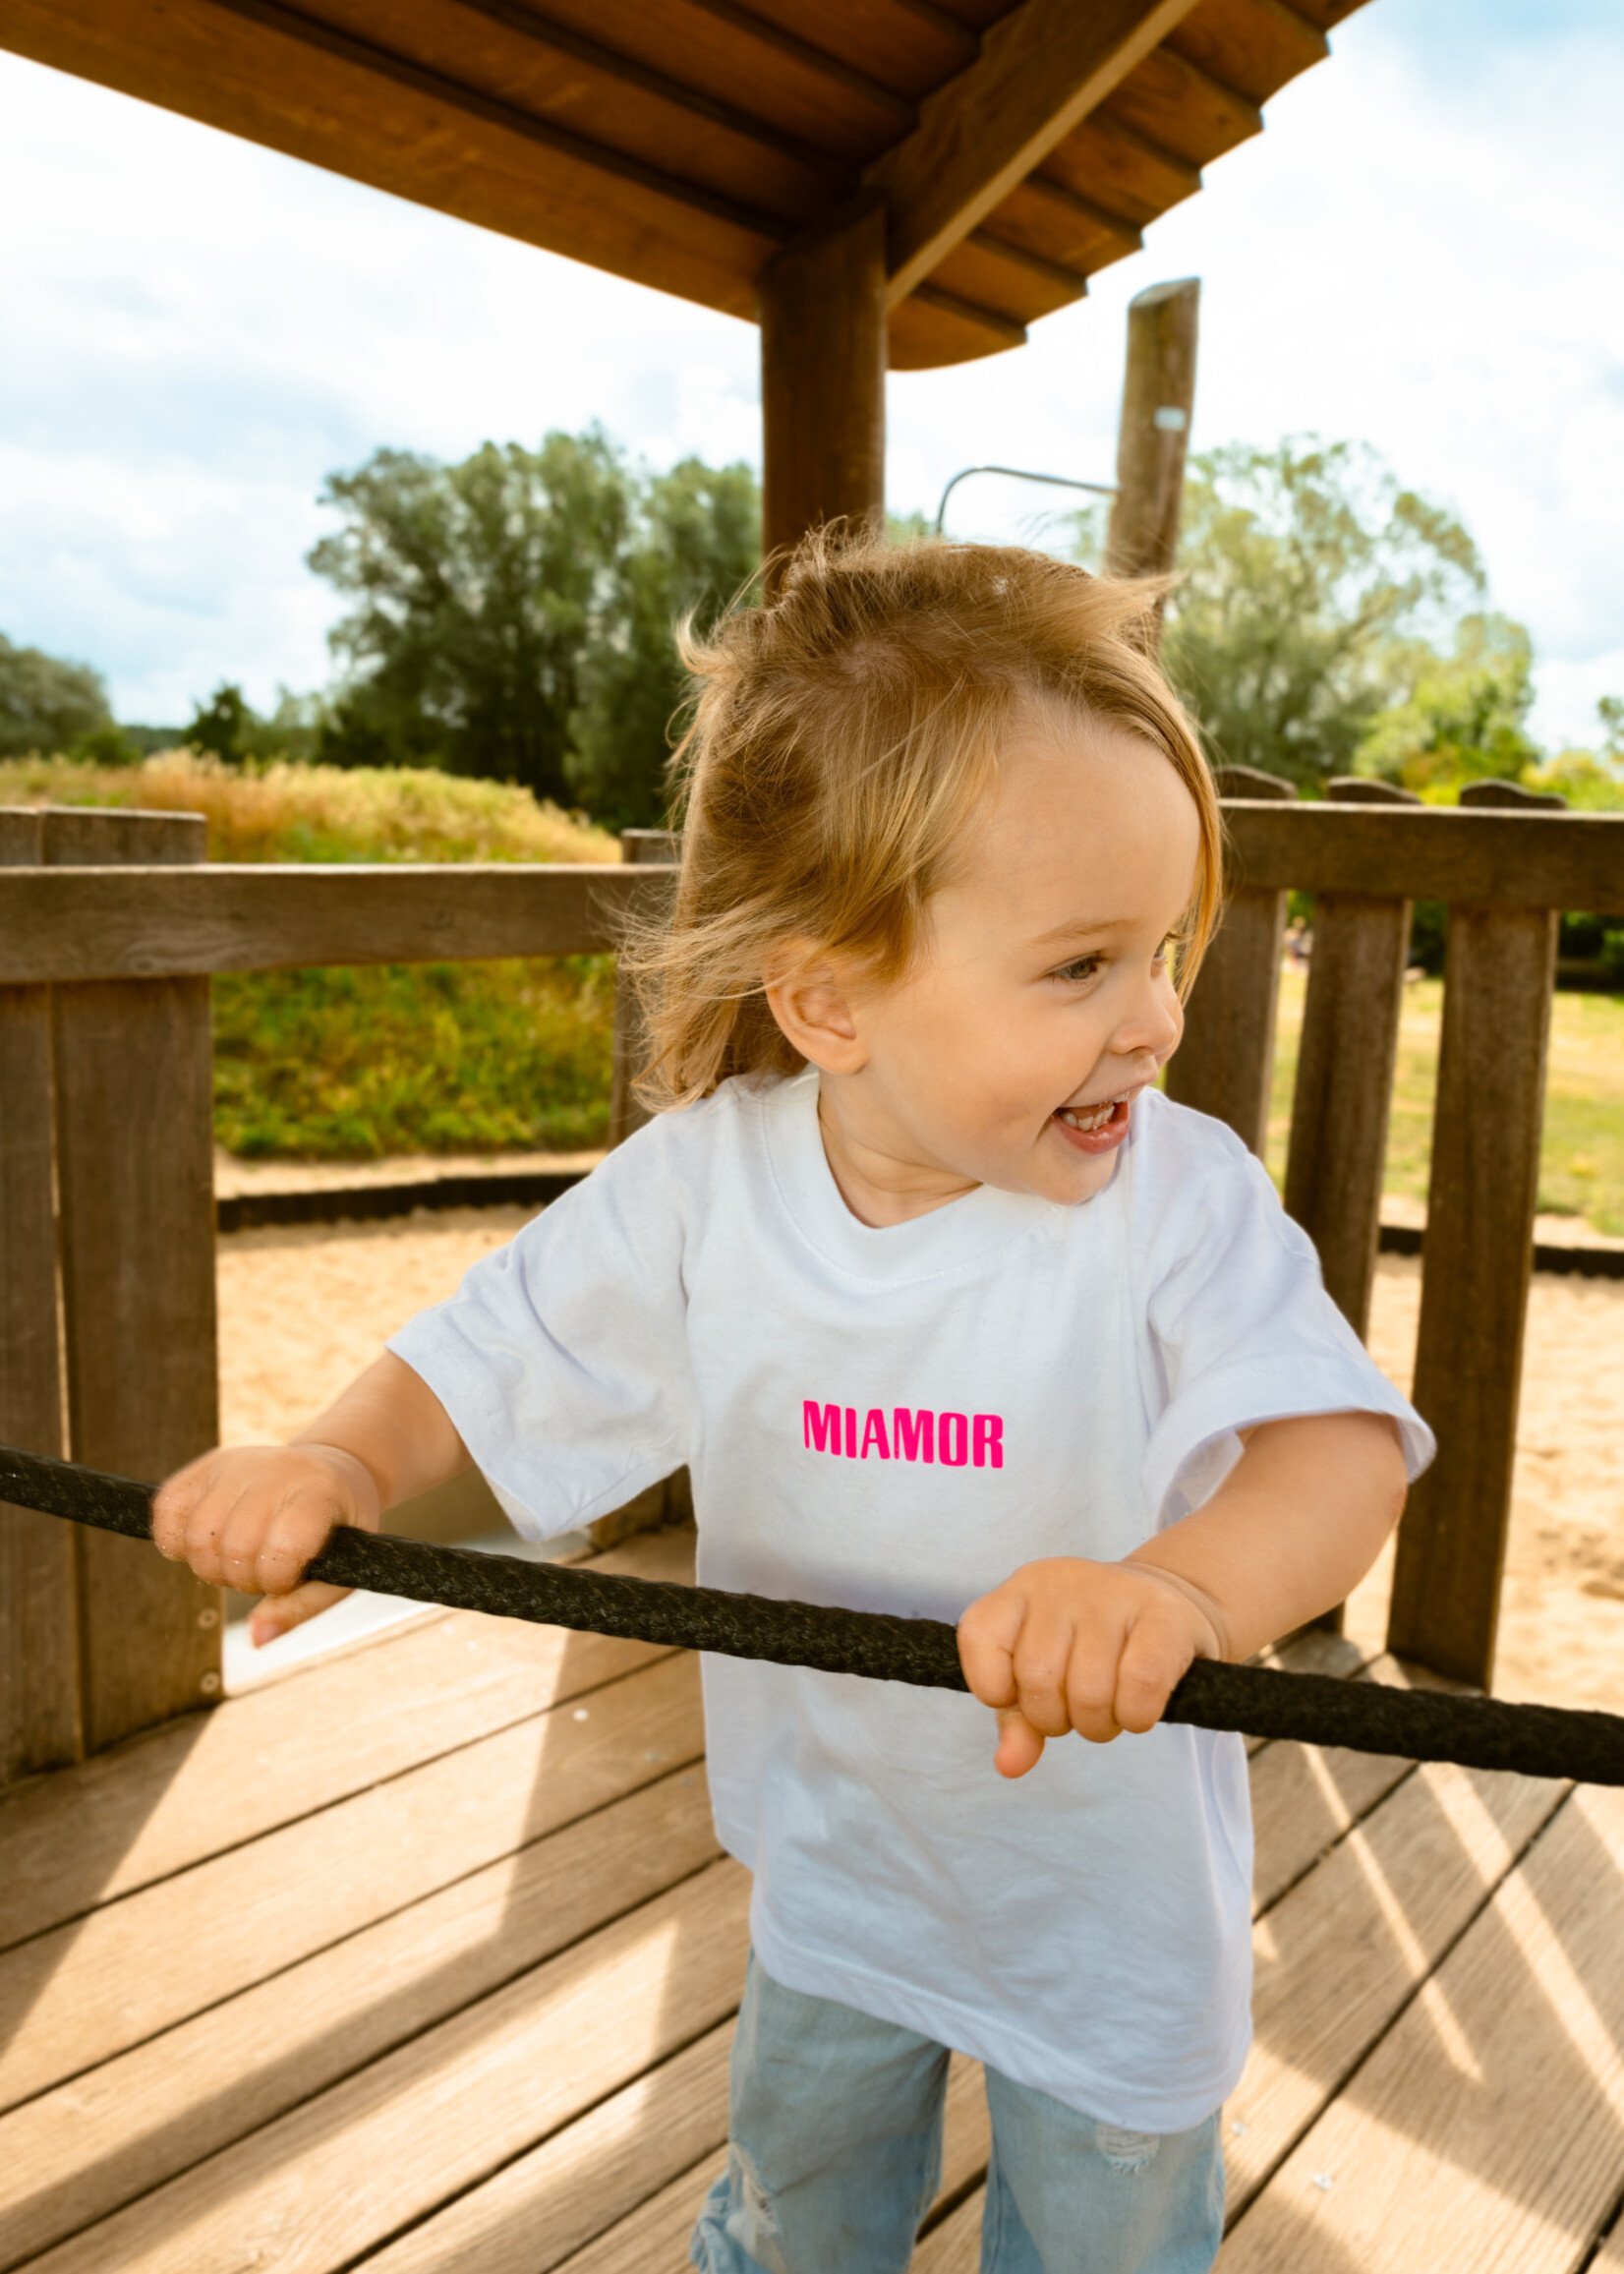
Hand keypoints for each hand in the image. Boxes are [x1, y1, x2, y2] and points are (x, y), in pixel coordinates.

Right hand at [151, 1442, 382, 1647]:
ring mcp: (236, 1463)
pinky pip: (166, 1508)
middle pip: (232, 1545)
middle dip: (241, 1579)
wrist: (332, 1476)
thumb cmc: (335, 1534)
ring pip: (195, 1534)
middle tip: (260, 1573)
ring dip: (208, 1566)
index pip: (283, 1547)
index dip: (277, 1579)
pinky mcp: (204, 1465)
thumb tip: (256, 1639)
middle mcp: (274, 1471)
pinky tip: (205, 1546)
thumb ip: (301, 1609)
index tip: (288, 1578)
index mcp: (318, 1494)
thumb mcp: (340, 1573)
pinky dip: (175, 1542)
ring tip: (236, 1561)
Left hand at [957, 1557, 1224, 1777]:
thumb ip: (1017, 1720)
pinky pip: (1141, 1684)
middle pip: (1038, 1678)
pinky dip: (1136, 1716)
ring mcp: (1115, 1593)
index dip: (996, 1687)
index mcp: (1021, 1590)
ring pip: (1089, 1690)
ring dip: (1099, 1726)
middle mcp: (1062, 1583)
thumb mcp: (1044, 1677)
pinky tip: (1139, 1712)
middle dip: (1057, 1720)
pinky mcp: (1166, 1614)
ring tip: (1110, 1711)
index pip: (979, 1636)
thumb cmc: (1094, 1649)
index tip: (1026, 1697)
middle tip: (1078, 1713)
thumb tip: (1008, 1765)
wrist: (1172, 1607)